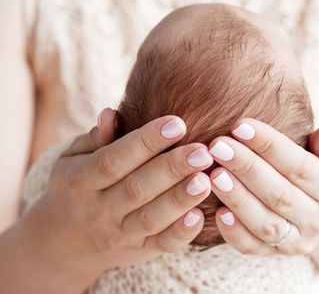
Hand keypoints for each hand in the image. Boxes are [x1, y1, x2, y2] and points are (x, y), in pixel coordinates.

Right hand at [36, 109, 213, 271]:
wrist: (68, 240)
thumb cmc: (78, 185)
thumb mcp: (73, 159)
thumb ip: (95, 138)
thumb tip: (110, 114)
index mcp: (81, 181)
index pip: (114, 160)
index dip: (145, 142)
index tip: (177, 124)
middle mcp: (99, 210)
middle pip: (137, 189)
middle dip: (171, 169)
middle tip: (202, 152)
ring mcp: (120, 233)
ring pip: (151, 218)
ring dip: (180, 199)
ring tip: (206, 180)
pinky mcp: (140, 249)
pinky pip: (162, 244)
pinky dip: (181, 233)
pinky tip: (200, 216)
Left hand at [207, 119, 318, 254]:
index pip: (299, 166)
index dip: (269, 145)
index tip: (240, 126)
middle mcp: (318, 220)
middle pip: (279, 194)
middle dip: (246, 168)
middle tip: (218, 146)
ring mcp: (297, 241)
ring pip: (265, 223)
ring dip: (237, 199)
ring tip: (214, 174)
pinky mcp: (276, 253)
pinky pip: (253, 247)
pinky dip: (234, 232)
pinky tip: (217, 212)